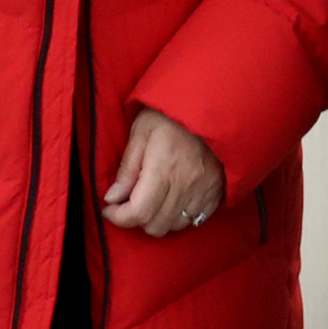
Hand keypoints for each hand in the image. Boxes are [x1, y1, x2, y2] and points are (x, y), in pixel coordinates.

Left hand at [102, 107, 226, 238]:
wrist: (214, 103)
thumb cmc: (171, 115)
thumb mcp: (141, 132)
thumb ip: (127, 168)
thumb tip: (112, 198)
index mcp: (164, 168)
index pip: (138, 212)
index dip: (118, 217)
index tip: (109, 208)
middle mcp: (186, 184)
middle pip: (155, 225)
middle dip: (136, 219)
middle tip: (129, 202)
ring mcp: (204, 189)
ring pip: (175, 225)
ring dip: (158, 219)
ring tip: (152, 201)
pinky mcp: (217, 190)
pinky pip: (196, 219)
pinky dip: (180, 216)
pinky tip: (173, 200)